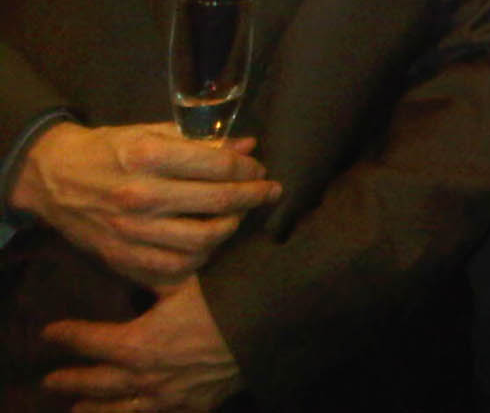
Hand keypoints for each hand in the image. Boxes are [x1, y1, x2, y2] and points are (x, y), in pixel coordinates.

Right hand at [10, 123, 280, 289]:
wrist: (53, 177)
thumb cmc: (109, 148)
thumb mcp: (152, 132)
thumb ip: (201, 142)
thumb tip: (247, 147)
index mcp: (148, 156)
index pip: (218, 166)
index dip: (248, 170)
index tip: (260, 170)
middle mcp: (141, 195)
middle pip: (216, 203)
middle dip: (252, 197)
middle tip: (268, 192)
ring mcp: (130, 230)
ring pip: (201, 240)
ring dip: (230, 228)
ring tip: (238, 216)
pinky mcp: (121, 255)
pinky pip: (174, 267)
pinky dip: (200, 257)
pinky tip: (209, 242)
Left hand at [41, 276, 242, 410]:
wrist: (268, 325)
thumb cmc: (225, 297)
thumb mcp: (184, 281)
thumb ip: (155, 281)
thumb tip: (137, 262)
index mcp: (138, 342)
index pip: (91, 340)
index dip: (69, 335)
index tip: (51, 332)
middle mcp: (145, 376)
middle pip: (97, 382)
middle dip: (72, 379)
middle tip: (51, 380)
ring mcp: (169, 396)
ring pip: (120, 409)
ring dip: (95, 408)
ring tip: (78, 408)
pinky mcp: (194, 406)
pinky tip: (138, 412)